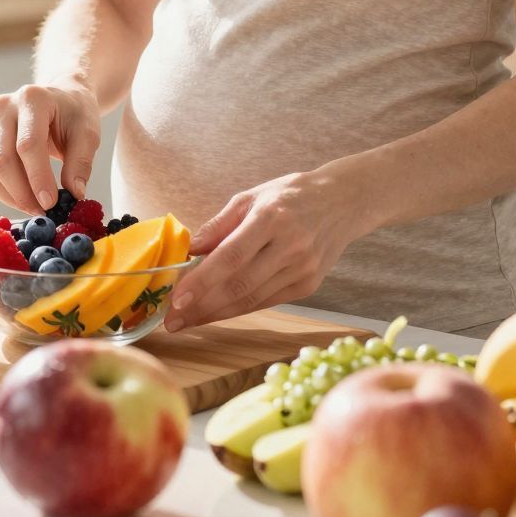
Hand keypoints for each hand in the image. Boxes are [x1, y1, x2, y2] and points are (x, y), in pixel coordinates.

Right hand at [0, 82, 98, 214]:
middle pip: (2, 160)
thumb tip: (74, 195)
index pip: (28, 144)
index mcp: (32, 98)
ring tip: (35, 208)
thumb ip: (81, 162)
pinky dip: (2, 193)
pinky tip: (23, 198)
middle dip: (22, 193)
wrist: (61, 100)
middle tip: (43, 211)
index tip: (50, 203)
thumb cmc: (75, 115)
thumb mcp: (88, 133)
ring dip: (10, 197)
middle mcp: (3, 107)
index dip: (38, 177)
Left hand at [163, 168, 366, 332]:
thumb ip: (219, 225)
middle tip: (172, 320)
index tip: (176, 299)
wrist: (343, 202)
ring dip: (215, 314)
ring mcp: (303, 269)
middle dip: (201, 307)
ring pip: (251, 300)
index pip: (231, 257)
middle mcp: (291, 246)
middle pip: (239, 286)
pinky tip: (215, 312)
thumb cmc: (291, 195)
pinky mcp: (309, 285)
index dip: (202, 282)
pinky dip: (238, 309)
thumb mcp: (251, 196)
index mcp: (272, 217)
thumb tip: (190, 250)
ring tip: (187, 320)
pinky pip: (266, 302)